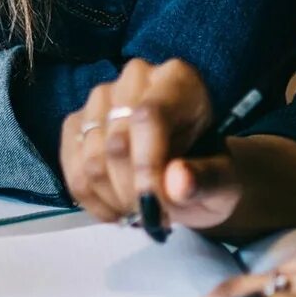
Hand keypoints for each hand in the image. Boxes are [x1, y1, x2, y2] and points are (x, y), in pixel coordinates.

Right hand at [58, 59, 237, 230]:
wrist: (186, 177)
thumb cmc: (206, 173)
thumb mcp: (223, 182)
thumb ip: (206, 181)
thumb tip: (178, 183)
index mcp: (177, 80)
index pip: (148, 117)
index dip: (147, 166)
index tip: (156, 206)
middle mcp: (133, 79)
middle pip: (116, 143)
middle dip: (133, 193)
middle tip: (155, 217)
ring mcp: (99, 100)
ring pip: (91, 161)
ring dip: (114, 200)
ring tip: (140, 213)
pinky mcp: (76, 124)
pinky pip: (72, 170)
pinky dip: (92, 201)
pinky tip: (116, 210)